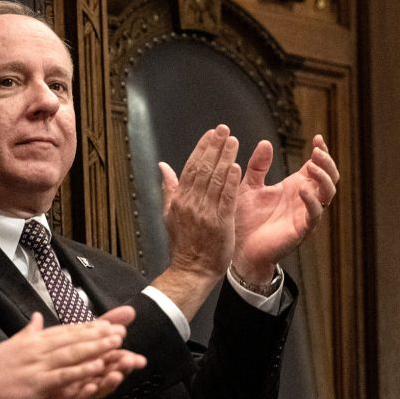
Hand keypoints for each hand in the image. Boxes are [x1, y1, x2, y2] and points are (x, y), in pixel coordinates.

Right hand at [0, 307, 139, 398]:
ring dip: (96, 348)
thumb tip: (37, 318)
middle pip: (73, 339)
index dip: (88, 327)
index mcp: (33, 340)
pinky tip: (98, 366)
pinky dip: (82, 370)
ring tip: (117, 344)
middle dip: (99, 335)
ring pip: (73, 354)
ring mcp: (38, 366)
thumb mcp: (10, 345)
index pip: (65, 331)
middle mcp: (37, 349)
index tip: (107, 324)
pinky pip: (64, 375)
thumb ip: (28, 332)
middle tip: (120, 330)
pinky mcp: (37, 383)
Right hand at [152, 125, 240, 319]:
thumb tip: (162, 167)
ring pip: (215, 180)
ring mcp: (205, 212)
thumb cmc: (184, 242)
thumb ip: (169, 187)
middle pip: (203, 168)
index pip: (191, 167)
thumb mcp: (170, 213)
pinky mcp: (220, 222)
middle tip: (224, 129)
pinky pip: (225, 198)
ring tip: (233, 140)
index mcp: (180, 199)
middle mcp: (191, 202)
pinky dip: (230, 182)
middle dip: (214, 146)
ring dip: (225, 158)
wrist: (192, 269)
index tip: (211, 133)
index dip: (202, 148)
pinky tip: (237, 167)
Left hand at [232, 134, 339, 281]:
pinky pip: (314, 214)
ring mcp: (304, 214)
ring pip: (327, 194)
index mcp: (295, 186)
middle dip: (327, 162)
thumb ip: (258, 166)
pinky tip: (302, 189)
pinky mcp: (301, 229)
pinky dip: (312, 200)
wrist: (238, 249)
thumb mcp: (249, 187)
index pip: (316, 166)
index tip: (317, 137)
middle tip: (318, 151)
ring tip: (312, 165)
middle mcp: (304, 199)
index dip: (321, 151)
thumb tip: (265, 142)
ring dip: (324, 178)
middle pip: (329, 177)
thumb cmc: (244, 219)